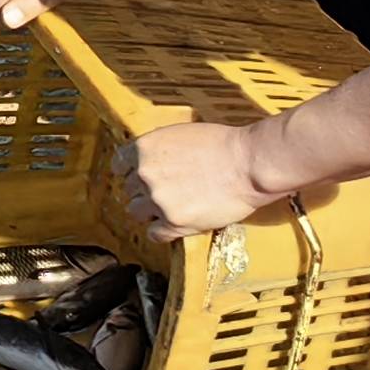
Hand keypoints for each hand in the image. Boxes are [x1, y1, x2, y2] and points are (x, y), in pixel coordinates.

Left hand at [118, 119, 269, 239]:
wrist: (249, 164)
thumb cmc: (223, 144)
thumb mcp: (181, 134)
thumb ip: (160, 149)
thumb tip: (151, 159)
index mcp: (143, 149)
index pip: (119, 165)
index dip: (129, 172)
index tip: (137, 177)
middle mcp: (144, 174)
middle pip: (128, 190)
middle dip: (143, 191)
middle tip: (163, 192)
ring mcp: (158, 200)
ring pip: (137, 213)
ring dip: (150, 212)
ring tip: (170, 208)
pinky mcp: (174, 223)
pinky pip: (155, 234)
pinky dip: (162, 232)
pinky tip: (172, 226)